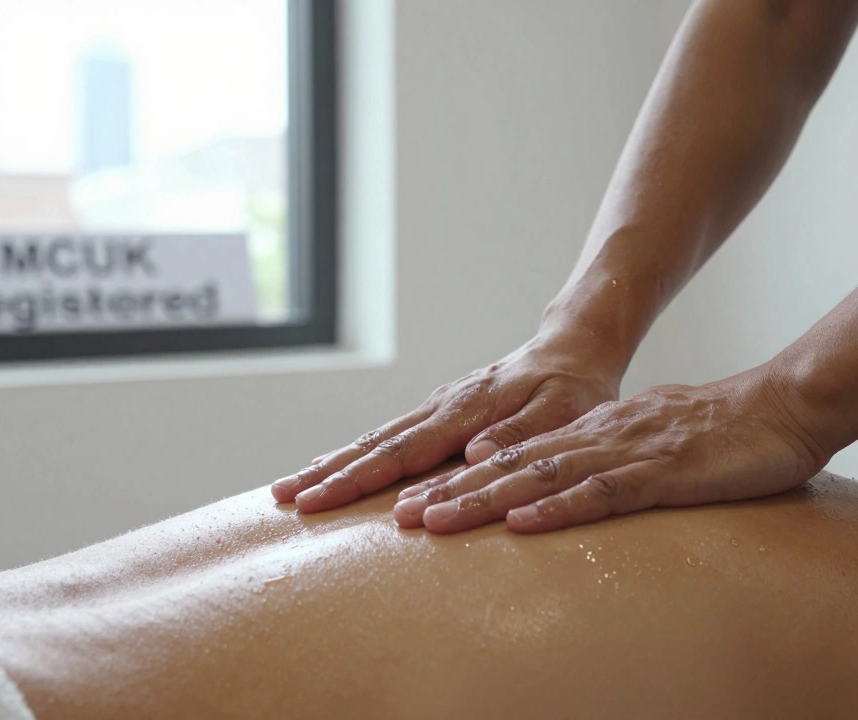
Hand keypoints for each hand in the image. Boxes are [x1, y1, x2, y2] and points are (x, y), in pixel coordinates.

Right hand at [271, 331, 621, 511]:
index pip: (403, 451)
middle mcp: (443, 406)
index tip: (320, 500)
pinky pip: (391, 437)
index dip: (359, 479)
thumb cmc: (574, 386)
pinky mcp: (441, 412)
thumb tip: (475, 453)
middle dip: (328, 473)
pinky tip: (334, 470)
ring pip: (377, 438)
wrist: (573, 348)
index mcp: (467, 409)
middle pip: (376, 444)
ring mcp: (438, 407)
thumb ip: (523, 433)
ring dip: (333, 464)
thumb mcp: (565, 409)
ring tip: (291, 488)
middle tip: (283, 499)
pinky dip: (357, 455)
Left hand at [391, 366, 830, 533]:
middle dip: (453, 491)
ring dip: (485, 500)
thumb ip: (611, 459)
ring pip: (541, 477)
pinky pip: (601, 493)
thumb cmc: (723, 432)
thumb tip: (575, 480)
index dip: (464, 478)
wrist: (783, 406)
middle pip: (512, 466)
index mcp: (595, 431)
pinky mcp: (661, 473)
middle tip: (401, 516)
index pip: (517, 456)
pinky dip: (557, 508)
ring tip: (436, 520)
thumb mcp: (653, 442)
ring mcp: (626, 452)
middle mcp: (598, 437)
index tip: (416, 499)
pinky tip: (521, 523)